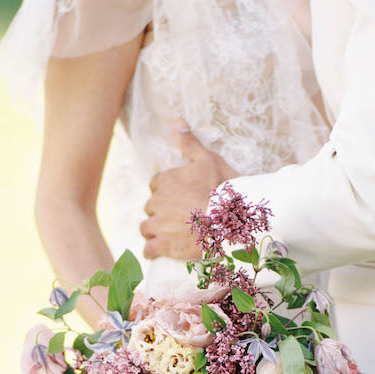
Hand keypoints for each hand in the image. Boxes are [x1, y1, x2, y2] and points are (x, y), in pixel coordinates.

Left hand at [140, 123, 236, 259]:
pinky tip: (164, 252)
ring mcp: (158, 224)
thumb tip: (176, 121)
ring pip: (146, 228)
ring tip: (172, 235)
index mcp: (166, 180)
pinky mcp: (162, 246)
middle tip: (180, 217)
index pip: (156, 184)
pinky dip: (154, 251)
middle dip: (161, 211)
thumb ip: (190, 143)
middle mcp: (157, 201)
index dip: (167, 191)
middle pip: (151, 206)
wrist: (228, 222)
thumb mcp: (208, 160)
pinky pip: (149, 250)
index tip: (180, 197)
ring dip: (155, 231)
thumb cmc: (221, 190)